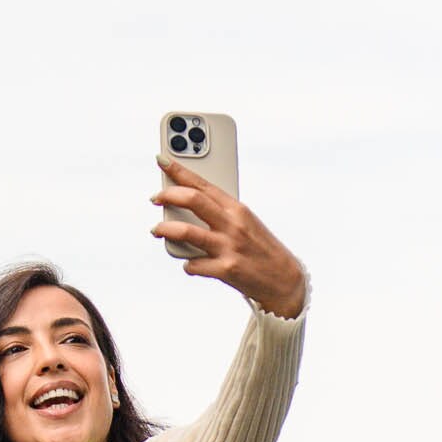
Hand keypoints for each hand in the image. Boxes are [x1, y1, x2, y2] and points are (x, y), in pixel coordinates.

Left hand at [150, 158, 306, 318]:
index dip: (180, 171)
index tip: (163, 161)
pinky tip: (190, 264)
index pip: (204, 184)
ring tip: (156, 229)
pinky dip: (188, 264)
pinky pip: (194, 264)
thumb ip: (221, 213)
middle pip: (193, 200)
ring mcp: (228, 247)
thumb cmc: (261, 250)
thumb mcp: (246, 223)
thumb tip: (190, 205)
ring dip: (165, 229)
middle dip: (168, 195)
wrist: (285, 280)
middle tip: (156, 198)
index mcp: (237, 209)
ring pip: (187, 231)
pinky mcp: (226, 269)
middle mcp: (232, 225)